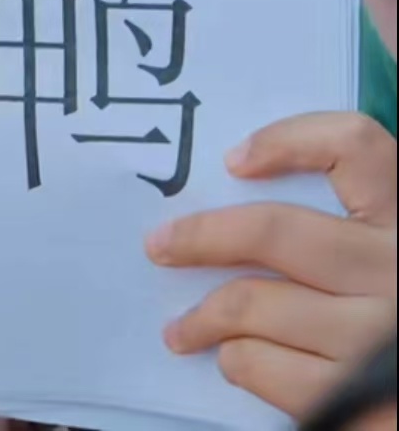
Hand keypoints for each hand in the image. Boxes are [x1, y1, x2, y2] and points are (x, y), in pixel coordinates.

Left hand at [146, 112, 396, 419]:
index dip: (289, 141)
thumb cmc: (396, 318)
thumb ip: (351, 233)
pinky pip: (263, 365)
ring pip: (250, 302)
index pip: (356, 147)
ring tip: (180, 331)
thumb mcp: (392, 260)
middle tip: (160, 246)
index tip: (234, 160)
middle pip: (272, 230)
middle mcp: (396, 270)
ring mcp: (374, 334)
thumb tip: (246, 203)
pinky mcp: (352, 395)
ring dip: (201, 317)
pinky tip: (236, 360)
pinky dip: (237, 361)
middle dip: (201, 236)